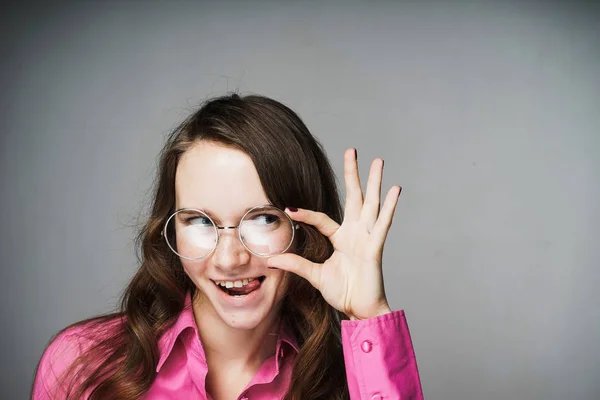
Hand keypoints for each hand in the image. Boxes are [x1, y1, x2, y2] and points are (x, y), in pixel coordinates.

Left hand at [267, 148, 401, 319]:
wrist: (360, 310)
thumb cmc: (342, 293)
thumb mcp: (314, 276)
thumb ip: (296, 264)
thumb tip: (271, 260)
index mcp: (341, 238)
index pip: (321, 219)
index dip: (305, 214)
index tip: (288, 209)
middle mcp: (355, 233)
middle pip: (353, 198)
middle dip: (352, 174)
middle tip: (351, 150)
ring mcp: (367, 238)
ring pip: (371, 204)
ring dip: (374, 182)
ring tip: (378, 161)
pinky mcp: (375, 247)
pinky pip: (383, 224)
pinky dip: (389, 207)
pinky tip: (395, 190)